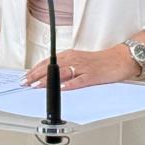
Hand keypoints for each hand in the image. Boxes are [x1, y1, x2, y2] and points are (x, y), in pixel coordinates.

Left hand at [23, 45, 139, 90]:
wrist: (120, 59)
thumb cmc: (101, 62)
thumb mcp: (80, 61)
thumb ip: (66, 68)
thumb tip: (50, 77)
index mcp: (70, 55)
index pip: (48, 62)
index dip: (35, 69)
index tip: (25, 77)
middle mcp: (75, 59)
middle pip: (51, 67)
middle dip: (36, 75)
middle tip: (25, 82)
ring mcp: (83, 68)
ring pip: (61, 73)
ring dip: (48, 80)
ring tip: (36, 85)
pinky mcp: (92, 76)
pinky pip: (79, 80)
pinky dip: (69, 84)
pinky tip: (61, 88)